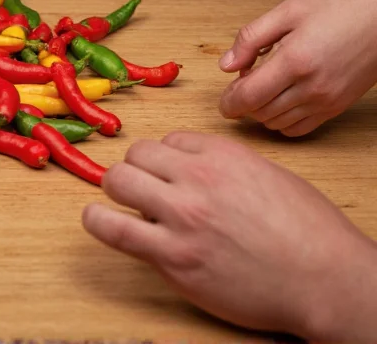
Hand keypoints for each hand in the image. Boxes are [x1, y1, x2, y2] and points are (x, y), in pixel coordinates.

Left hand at [83, 132, 376, 341]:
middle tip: (140, 187)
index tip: (167, 173)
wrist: (325, 280)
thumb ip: (226, 164)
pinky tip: (96, 218)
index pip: (168, 140)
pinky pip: (114, 230)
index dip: (164, 158)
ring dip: (114, 190)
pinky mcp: (172, 257)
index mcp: (224, 155)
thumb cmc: (309, 232)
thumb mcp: (270, 175)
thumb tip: (192, 164)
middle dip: (135, 169)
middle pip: (136, 155)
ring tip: (116, 202)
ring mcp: (181, 218)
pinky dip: (97, 221)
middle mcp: (197, 179)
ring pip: (118, 181)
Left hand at [218, 0, 376, 136]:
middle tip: (244, 83)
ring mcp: (326, 101)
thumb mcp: (289, 11)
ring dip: (261, 111)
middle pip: (259, 113)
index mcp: (295, 61)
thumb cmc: (342, 7)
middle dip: (243, 103)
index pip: (248, 97)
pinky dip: (282, 121)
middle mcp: (311, 87)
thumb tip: (227, 65)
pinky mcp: (337, 107)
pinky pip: (299, 128)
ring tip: (264, 86)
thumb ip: (251, 38)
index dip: (228, 103)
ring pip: (277, 123)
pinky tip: (281, 100)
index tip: (223, 99)